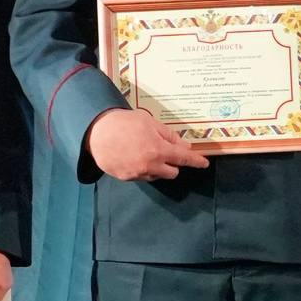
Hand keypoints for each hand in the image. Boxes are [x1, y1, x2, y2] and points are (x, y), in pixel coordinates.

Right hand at [87, 108, 208, 181]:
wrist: (96, 132)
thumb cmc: (124, 123)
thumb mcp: (150, 122)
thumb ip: (169, 135)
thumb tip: (184, 146)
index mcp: (159, 150)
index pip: (184, 159)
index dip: (196, 161)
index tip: (204, 164)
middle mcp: (150, 165)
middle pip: (173, 172)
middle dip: (173, 163)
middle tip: (165, 151)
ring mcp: (138, 173)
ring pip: (157, 176)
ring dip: (158, 167)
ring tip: (145, 152)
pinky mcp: (126, 178)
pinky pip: (142, 176)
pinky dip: (143, 169)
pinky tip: (134, 157)